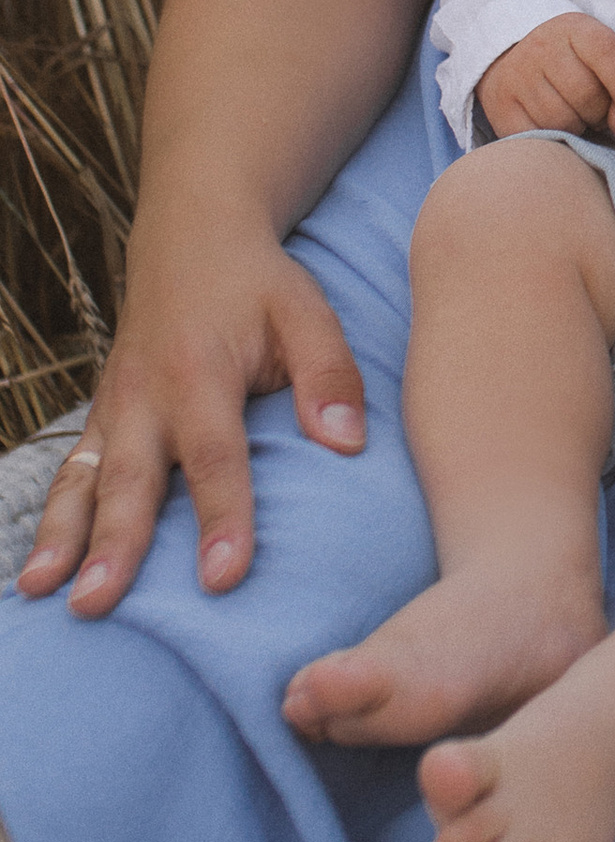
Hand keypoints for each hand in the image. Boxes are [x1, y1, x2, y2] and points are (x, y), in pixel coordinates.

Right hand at [16, 211, 366, 614]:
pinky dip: (52, 521)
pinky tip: (39, 573)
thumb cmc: (259, 284)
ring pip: (82, 480)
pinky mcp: (101, 419)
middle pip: (129, 480)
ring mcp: (114, 409)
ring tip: (43, 592)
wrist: (192, 238)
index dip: (221, 516)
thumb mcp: (307, 311)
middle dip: (113, 545)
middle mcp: (145, 396)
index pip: (214, 455)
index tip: (222, 577)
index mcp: (200, 371)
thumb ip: (330, 375)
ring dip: (62, 539)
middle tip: (97, 604)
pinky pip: (69, 474)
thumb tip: (347, 444)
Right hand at [477, 13, 614, 140]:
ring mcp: (517, 75)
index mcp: (574, 28)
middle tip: (596, 113)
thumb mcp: (601, 62)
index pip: (605, 50)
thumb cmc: (571, 65)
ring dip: (578, 128)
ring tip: (576, 118)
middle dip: (600, 113)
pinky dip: (553, 139)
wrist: (513, 62)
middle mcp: (542, 46)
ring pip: (562, 120)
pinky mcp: (501, 105)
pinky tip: (555, 128)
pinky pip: (537, 135)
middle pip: (585, 94)